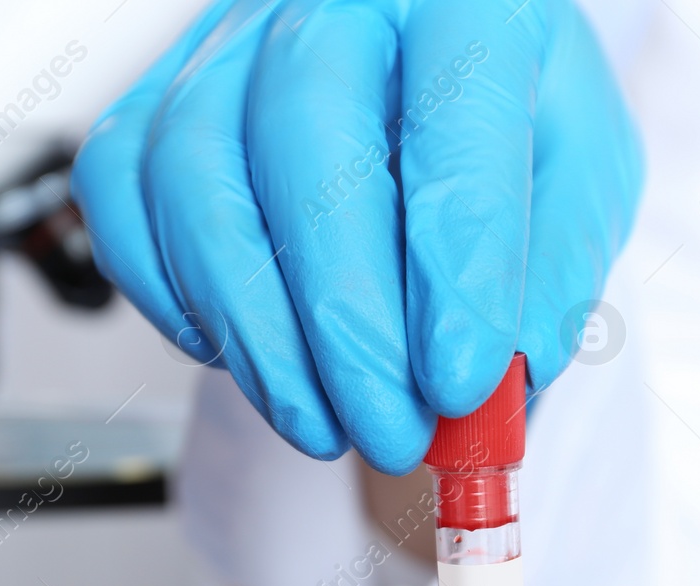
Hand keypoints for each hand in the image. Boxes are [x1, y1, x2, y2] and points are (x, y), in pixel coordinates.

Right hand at [73, 0, 642, 472]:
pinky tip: (242, 356)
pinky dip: (169, 297)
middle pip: (305, 139)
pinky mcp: (154, 99)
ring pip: (195, 176)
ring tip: (323, 425)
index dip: (455, 267)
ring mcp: (226, 46)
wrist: (423, 83)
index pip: (455, 117)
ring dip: (257, 334)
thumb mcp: (578, 182)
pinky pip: (121, 196)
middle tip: (389, 429)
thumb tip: (505, 376)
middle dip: (344, 320)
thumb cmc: (501, 123)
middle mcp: (331, 2)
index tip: (459, 384)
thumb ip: (551, 275)